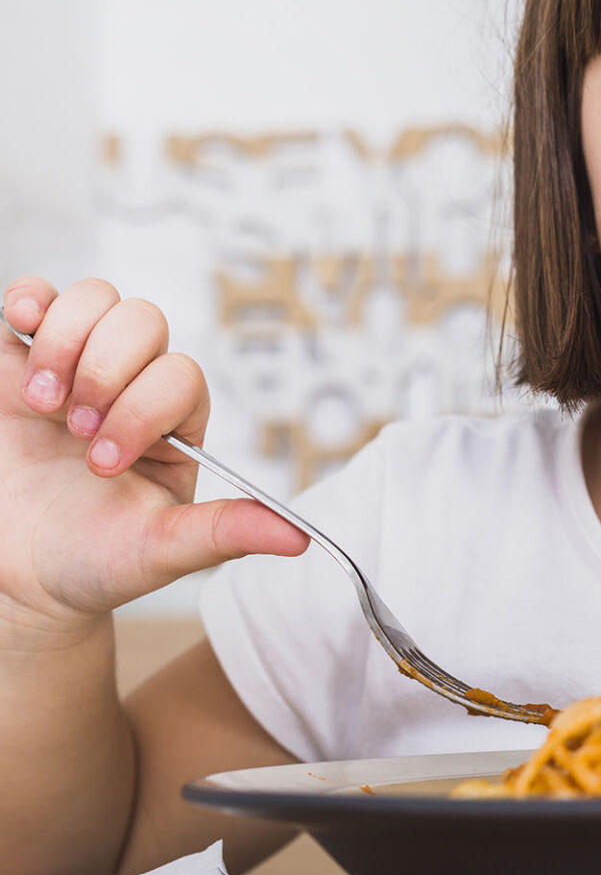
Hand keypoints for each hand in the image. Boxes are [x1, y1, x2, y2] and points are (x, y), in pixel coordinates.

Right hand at [0, 277, 306, 635]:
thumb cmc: (93, 560)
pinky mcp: (20, 362)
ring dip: (68, 341)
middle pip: (144, 322)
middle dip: (107, 371)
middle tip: (75, 430)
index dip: (144, 407)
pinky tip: (23, 327)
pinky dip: (31, 300)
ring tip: (42, 402)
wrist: (18, 576)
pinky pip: (35, 299)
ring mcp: (76, 367)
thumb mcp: (161, 551)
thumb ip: (224, 533)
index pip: (179, 375)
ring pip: (96, 300)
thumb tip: (297, 537)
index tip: (103, 462)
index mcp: (174, 422)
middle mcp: (130, 384)